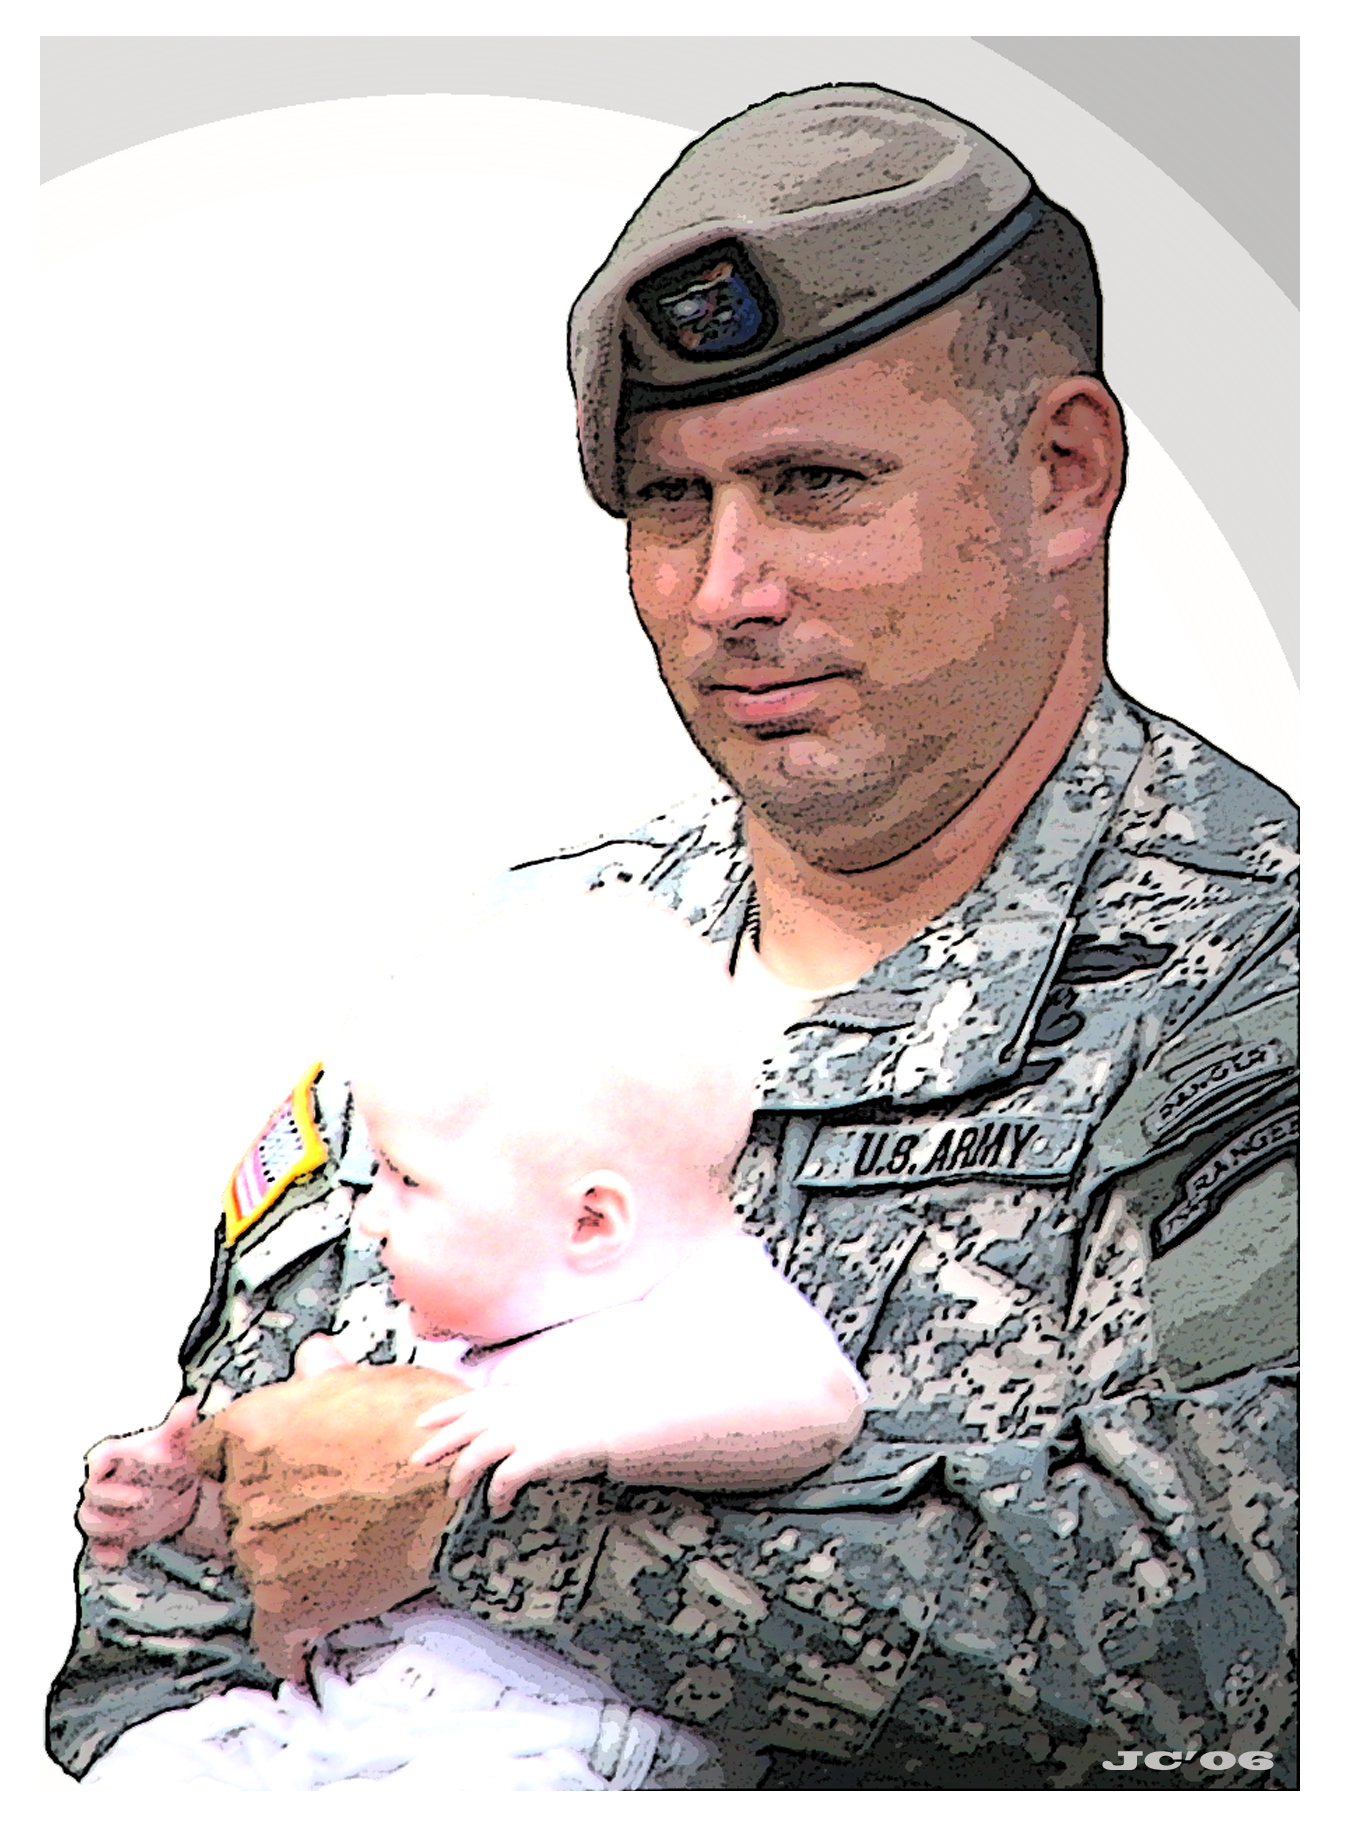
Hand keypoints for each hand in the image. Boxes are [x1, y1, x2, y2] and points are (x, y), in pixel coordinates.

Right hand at [78, 1396, 201, 1568]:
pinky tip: (120, 1558)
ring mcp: (106, 1510)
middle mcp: (105, 1484)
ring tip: (130, 1527)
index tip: (109, 1468)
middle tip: (142, 1499)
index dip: (101, 1465)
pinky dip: (105, 1554)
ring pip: (89, 1521)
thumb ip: (180, 1426)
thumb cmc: (168, 1458)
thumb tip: (191, 1405)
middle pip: (92, 1493)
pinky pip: (97, 1548)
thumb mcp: (176, 1442)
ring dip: (106, 1527)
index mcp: (115, 1457)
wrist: (178, 1488)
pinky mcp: (112, 1535)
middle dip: (112, 1499)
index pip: (98, 1458)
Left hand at [190, 1362, 468, 1683]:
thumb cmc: (419, 1428)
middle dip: (273, 1506)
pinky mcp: (287, 1603)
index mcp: (252, 1429)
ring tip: (341, 1551)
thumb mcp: (370, 1382)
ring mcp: (260, 1551)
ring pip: (257, 1561)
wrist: (452, 1488)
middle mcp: (244, 1490)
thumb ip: (326, 1374)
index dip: (242, 1456)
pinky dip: (288, 1643)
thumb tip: (313, 1354)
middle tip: (326, 1504)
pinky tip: (303, 1643)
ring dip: (288, 1561)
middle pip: (238, 1506)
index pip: (210, 1449)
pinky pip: (272, 1636)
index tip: (268, 1467)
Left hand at [413, 1390, 606, 1518]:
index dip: (444, 1412)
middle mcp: (511, 1412)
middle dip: (438, 1445)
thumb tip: (499, 1423)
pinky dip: (497, 1494)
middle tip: (417, 1461)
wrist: (613, 1420)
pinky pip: (505, 1479)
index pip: (469, 1401)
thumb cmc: (583, 1411)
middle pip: (463, 1429)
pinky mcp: (534, 1455)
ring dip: (462, 1477)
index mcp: (513, 1396)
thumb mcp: (545, 1399)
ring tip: (455, 1494)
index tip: (421, 1422)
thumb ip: (520, 1408)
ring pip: (476, 1456)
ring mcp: (522, 1432)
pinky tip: (497, 1505)